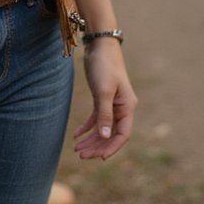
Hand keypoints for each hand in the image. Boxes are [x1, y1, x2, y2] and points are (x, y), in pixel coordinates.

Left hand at [73, 39, 136, 161]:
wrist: (99, 45)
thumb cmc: (104, 66)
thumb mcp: (104, 91)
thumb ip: (105, 114)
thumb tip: (106, 136)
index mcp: (127, 107)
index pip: (123, 134)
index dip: (112, 147)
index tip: (99, 158)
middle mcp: (121, 108)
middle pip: (111, 134)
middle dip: (97, 146)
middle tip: (81, 156)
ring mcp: (112, 103)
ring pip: (102, 127)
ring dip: (91, 139)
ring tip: (77, 149)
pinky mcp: (101, 98)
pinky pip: (95, 118)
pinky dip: (86, 127)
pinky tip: (76, 135)